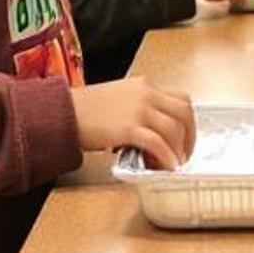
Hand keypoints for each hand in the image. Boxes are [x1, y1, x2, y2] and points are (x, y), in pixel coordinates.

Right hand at [70, 77, 194, 168]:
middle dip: (189, 136)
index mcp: (145, 85)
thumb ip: (140, 110)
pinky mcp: (128, 128)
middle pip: (184, 112)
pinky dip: (166, 157)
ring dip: (178, 150)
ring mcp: (138, 109)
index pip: (180, 98)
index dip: (188, 121)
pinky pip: (158, 143)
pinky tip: (165, 167)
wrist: (63, 112)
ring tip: (172, 164)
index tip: (185, 138)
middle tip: (184, 154)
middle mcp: (146, 93)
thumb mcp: (120, 99)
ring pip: (174, 128)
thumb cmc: (87, 109)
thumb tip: (153, 136)